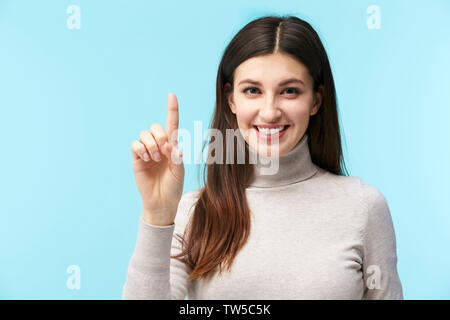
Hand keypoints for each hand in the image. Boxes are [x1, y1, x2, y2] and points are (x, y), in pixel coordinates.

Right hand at [131, 93, 184, 225]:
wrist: (161, 202)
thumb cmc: (173, 187)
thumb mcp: (179, 172)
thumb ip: (177, 158)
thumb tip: (172, 146)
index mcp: (172, 147)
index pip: (172, 125)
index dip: (172, 110)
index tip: (172, 96)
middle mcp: (159, 146)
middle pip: (156, 127)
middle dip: (160, 136)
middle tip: (164, 152)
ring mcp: (147, 151)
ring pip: (144, 134)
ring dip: (151, 144)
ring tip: (155, 158)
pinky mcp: (136, 158)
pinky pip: (135, 144)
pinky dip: (140, 148)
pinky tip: (146, 158)